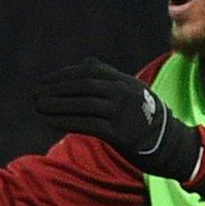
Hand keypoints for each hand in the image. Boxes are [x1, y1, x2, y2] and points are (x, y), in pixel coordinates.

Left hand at [33, 59, 201, 179]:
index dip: (63, 76)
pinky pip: (89, 125)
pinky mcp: (121, 134)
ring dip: (57, 105)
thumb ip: (108, 76)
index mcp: (124, 81)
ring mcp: (123, 113)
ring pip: (84, 104)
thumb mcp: (131, 90)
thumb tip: (86, 62)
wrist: (170, 143)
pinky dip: (67, 121)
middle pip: (84, 86)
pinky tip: (50, 121)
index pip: (88, 71)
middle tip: (34, 94)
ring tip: (38, 106)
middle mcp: (124, 93)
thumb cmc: (144, 115)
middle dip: (56, 89)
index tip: (43, 82)